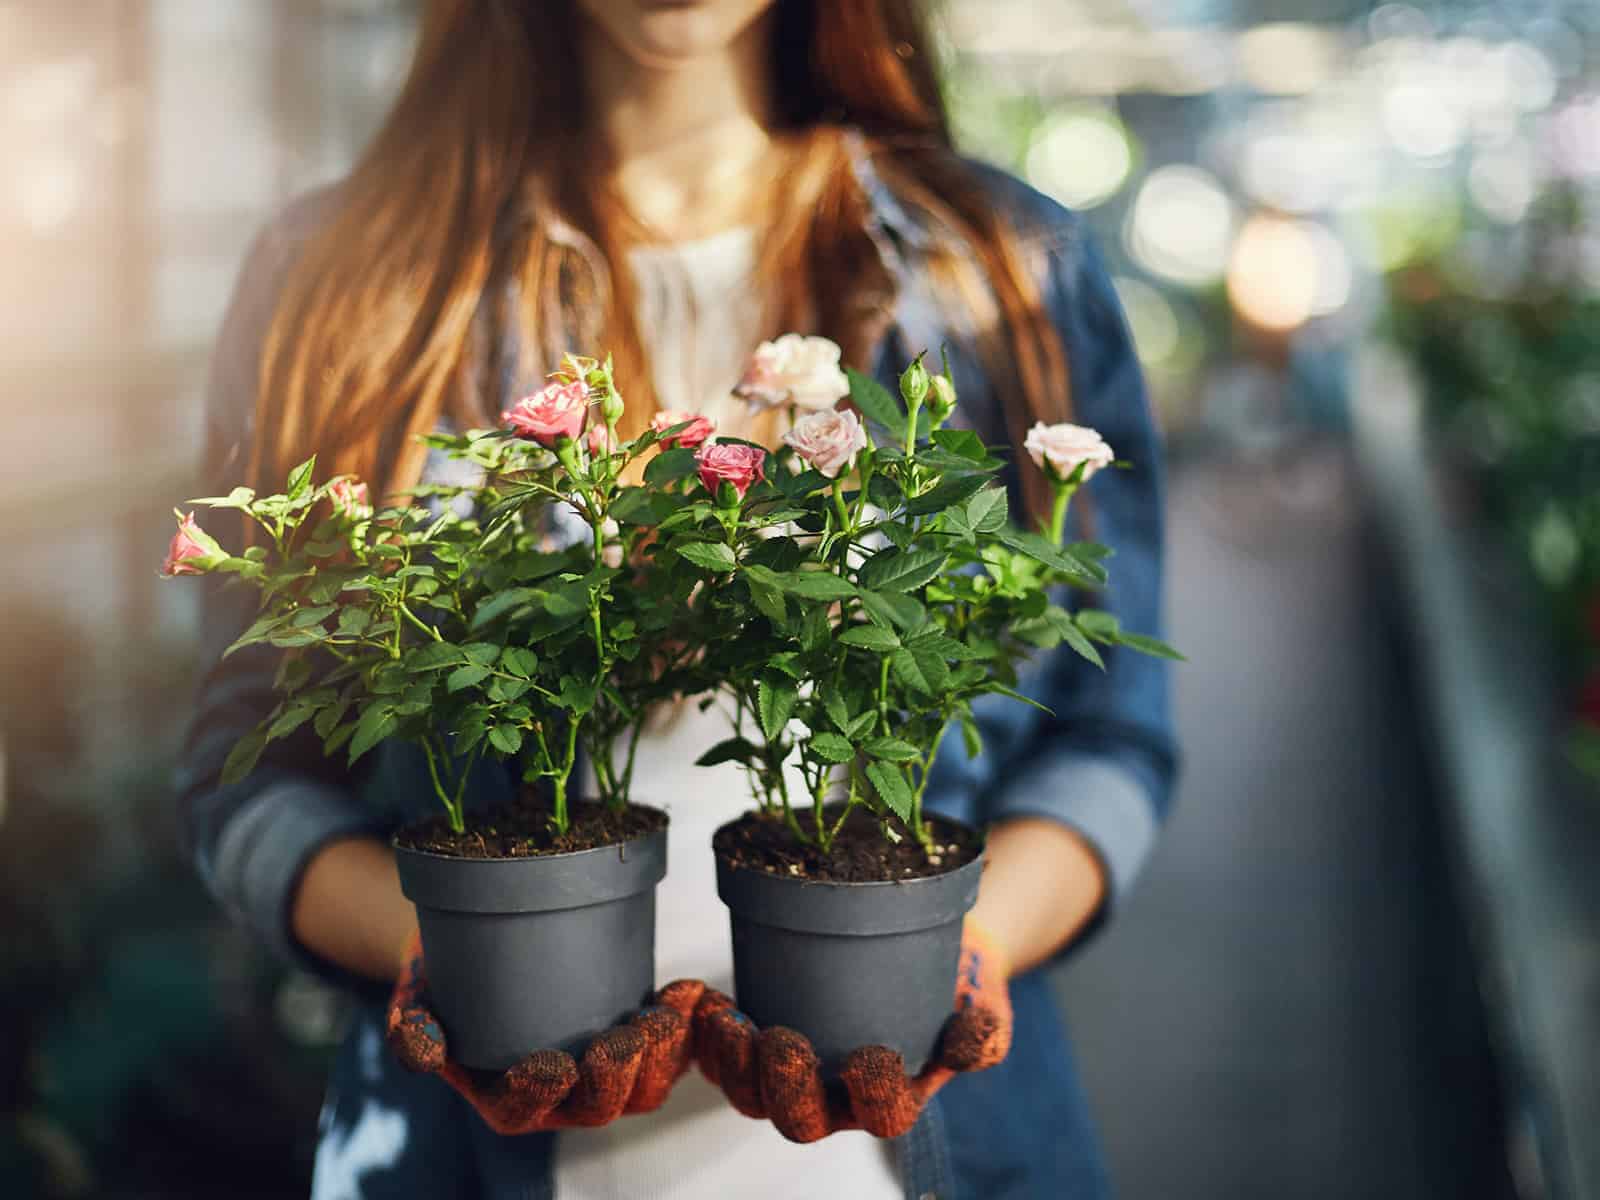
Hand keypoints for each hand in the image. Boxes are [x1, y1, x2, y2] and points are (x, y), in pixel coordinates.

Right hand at [386, 931, 705, 1134]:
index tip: (553, 1064)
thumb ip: (413, 1026)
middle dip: (617, 1075)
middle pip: (597, 1106)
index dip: (539, 1094)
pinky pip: (668, 1052)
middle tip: (627, 1036)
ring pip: (642, 1088)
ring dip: (661, 1055)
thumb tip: (426, 1054)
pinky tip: (689, 992)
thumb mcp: (416, 997)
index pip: (522, 1111)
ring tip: (666, 1014)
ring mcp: (600, 1072)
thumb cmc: (445, 978)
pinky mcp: (633, 1041)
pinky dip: (684, 1028)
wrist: (480, 949)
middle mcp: (557, 1096)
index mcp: (503, 1097)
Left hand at [692, 917, 1012, 1141]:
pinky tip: (700, 1000)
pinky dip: (706, 1032)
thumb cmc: (957, 989)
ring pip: (750, 1094)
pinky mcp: (760, 1040)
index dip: (874, 1095)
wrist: (930, 955)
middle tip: (782, 1040)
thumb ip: (982, 1031)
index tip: (874, 1055)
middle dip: (783, 1086)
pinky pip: (722, 1054)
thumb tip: (965, 1048)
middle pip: (799, 1119)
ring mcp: (795, 1073)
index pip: (882, 1116)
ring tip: (727, 1021)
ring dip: (732, 1063)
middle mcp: (837, 1098)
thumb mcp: (983, 1005)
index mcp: (893, 1098)